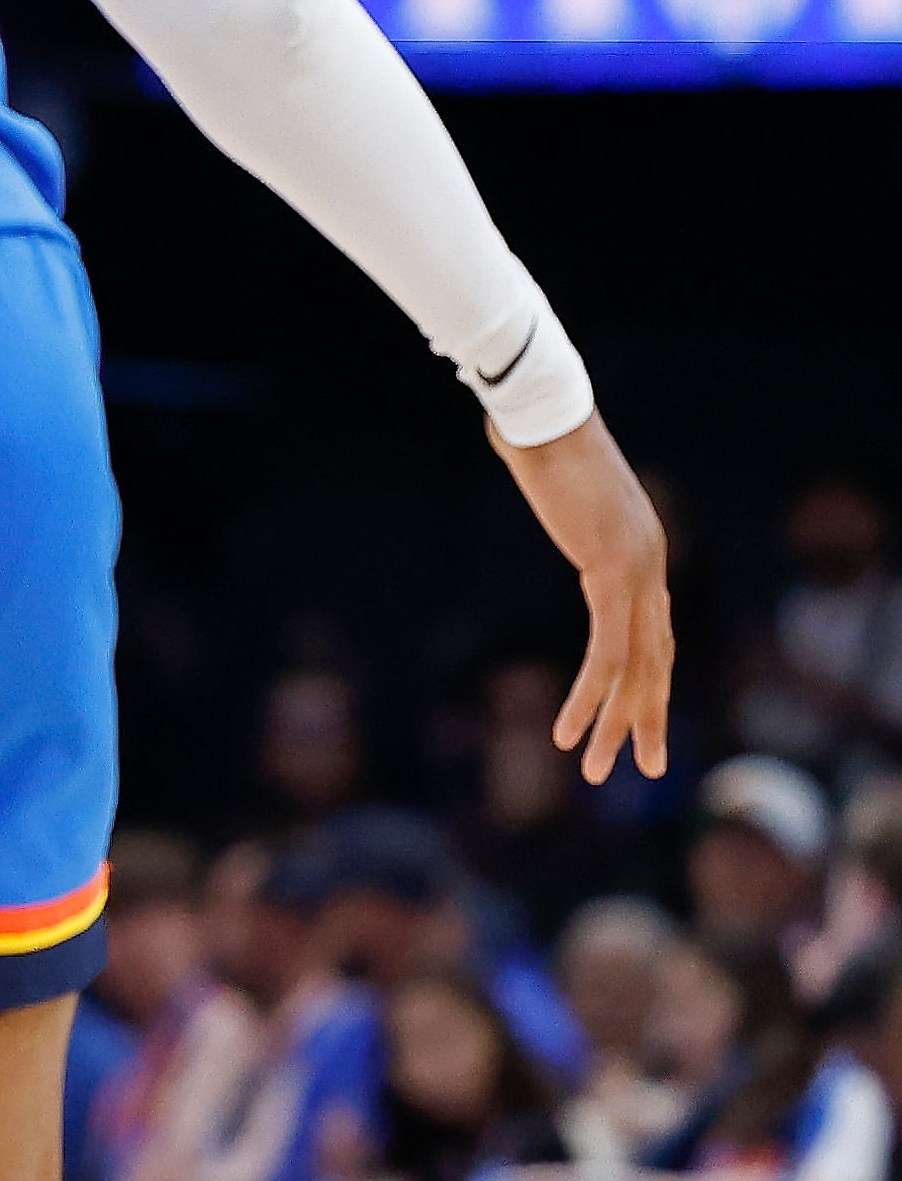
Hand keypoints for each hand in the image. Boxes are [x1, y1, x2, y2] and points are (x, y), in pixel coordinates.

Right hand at [501, 415, 671, 782]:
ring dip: (617, 724)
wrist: (543, 410)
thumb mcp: (549, 478)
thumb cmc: (536, 434)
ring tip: (602, 770)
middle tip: (644, 768)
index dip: (651, 683)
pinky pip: (607, 653)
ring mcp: (639, 568)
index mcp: (641, 550)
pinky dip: (589, 697)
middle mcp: (651, 565)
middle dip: (647, 720)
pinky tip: (571, 731)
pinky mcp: (613, 571)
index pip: (656, 635)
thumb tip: (523, 455)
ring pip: (636, 670)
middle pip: (658, 661)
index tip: (642, 723)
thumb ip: (550, 489)